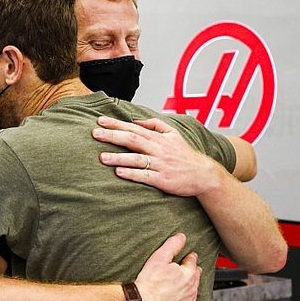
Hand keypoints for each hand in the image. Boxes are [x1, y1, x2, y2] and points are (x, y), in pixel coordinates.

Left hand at [93, 116, 221, 196]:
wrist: (204, 174)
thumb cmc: (185, 155)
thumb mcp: (173, 134)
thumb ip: (155, 125)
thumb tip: (136, 121)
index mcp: (158, 138)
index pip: (133, 127)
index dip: (116, 124)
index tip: (100, 120)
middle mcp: (158, 149)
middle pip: (132, 139)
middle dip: (112, 136)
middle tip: (95, 134)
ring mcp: (160, 164)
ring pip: (136, 158)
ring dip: (118, 157)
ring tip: (102, 157)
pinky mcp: (162, 179)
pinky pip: (145, 176)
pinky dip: (132, 174)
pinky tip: (119, 173)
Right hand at [134, 233, 200, 300]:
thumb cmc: (149, 283)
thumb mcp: (159, 258)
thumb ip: (172, 246)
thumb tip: (181, 237)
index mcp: (188, 274)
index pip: (192, 262)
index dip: (189, 258)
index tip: (188, 257)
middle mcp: (192, 289)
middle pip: (195, 277)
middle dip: (192, 272)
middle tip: (186, 270)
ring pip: (193, 292)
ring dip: (189, 287)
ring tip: (180, 285)